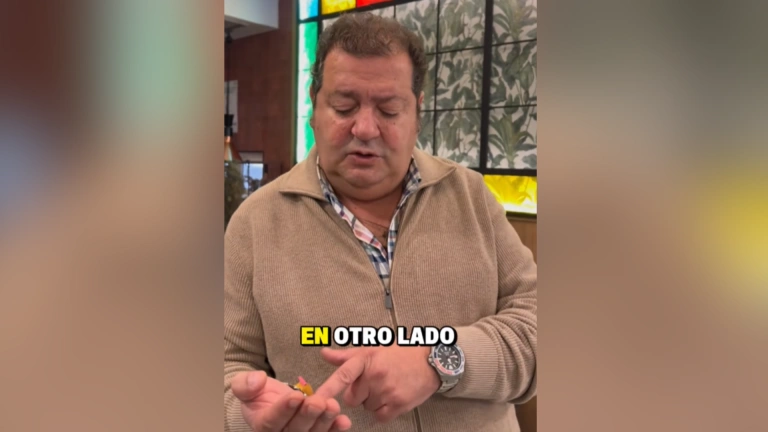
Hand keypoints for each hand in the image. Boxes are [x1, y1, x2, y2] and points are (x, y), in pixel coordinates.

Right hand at [230, 371, 351, 431]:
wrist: (270, 400)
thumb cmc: (257, 394)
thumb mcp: (244, 385)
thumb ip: (245, 384)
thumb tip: (256, 381)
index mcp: (262, 425)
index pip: (271, 421)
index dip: (284, 410)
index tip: (295, 396)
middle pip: (295, 430)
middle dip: (308, 415)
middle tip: (318, 402)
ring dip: (325, 421)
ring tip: (333, 406)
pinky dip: (335, 429)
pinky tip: (344, 421)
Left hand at [314, 346, 439, 422]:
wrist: (431, 361)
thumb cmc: (400, 354)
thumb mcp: (373, 348)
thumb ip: (346, 355)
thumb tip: (323, 353)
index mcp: (366, 359)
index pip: (342, 376)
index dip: (326, 389)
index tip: (313, 401)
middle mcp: (375, 375)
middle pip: (352, 398)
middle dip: (360, 393)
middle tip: (374, 382)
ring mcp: (387, 390)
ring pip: (366, 407)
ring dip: (373, 401)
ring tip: (387, 387)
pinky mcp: (398, 404)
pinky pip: (379, 416)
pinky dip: (383, 411)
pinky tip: (392, 397)